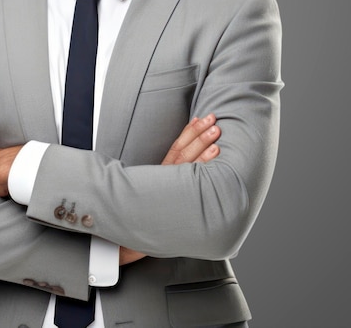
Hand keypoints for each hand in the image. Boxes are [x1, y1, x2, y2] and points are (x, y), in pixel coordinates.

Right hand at [120, 113, 220, 264]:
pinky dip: (204, 166)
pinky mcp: (178, 197)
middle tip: (214, 120)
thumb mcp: (155, 186)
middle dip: (199, 134)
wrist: (133, 232)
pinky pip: (192, 179)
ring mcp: (172, 187)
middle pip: (184, 150)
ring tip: (217, 135)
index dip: (189, 131)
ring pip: (189, 162)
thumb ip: (168, 174)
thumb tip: (185, 157)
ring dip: (203, 146)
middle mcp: (166, 177)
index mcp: (161, 171)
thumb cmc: (149, 209)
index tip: (200, 118)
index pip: (176, 146)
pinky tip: (216, 157)